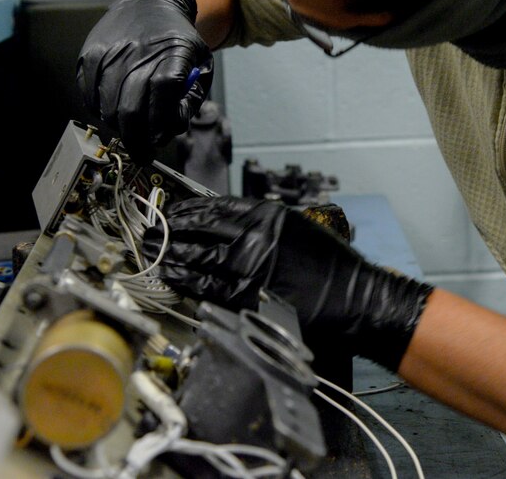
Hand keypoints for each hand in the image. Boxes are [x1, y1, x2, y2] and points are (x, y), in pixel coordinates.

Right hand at [77, 0, 213, 159]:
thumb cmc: (176, 40)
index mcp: (172, 52)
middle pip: (131, 109)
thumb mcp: (200, 62)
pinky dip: (101, 110)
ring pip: (108, 109)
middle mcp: (138, 52)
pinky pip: (89, 98)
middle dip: (137, 140)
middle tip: (142, 152)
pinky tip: (114, 107)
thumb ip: (192, 98)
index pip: (163, 94)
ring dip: (119, 126)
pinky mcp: (89, 56)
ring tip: (130, 125)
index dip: (160, 123)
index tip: (159, 141)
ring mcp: (109, 54)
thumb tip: (171, 128)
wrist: (147, 3)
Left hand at [152, 196, 433, 371]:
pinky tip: (170, 275)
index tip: (173, 211)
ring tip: (154, 252)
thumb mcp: (297, 229)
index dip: (189, 209)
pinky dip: (184, 279)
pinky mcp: (247, 296)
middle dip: (171, 229)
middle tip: (152, 231)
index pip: (216, 207)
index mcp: (268, 215)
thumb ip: (263, 224)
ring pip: (198, 256)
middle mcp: (255, 236)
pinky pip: (205, 286)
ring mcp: (249, 266)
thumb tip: (227, 224)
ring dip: (171, 253)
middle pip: (200, 229)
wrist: (352, 298)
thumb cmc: (330, 265)